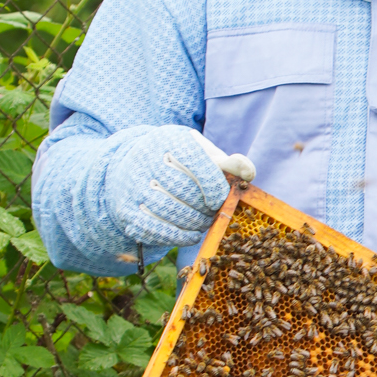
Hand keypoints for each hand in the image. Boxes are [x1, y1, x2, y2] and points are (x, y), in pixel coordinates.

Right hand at [103, 126, 254, 251]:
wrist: (132, 167)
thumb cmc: (178, 161)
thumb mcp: (201, 154)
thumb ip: (228, 163)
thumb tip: (249, 173)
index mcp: (168, 139)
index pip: (196, 162)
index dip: (214, 185)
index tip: (220, 199)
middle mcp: (146, 160)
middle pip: (184, 190)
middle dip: (205, 207)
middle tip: (214, 213)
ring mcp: (133, 186)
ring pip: (169, 211)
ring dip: (194, 223)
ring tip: (203, 222)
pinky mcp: (127, 211)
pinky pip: (155, 229)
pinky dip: (178, 237)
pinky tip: (191, 235)